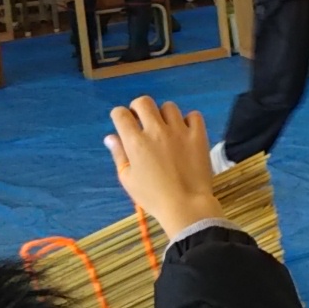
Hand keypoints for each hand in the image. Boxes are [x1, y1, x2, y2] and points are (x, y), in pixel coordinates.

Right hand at [103, 97, 225, 239]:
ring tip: (166, 128)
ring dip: (164, 115)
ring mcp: (179, 131)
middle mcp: (156, 131)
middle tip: (142, 120)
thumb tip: (110, 137)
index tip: (124, 122)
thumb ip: (119, 155)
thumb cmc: (153, 196)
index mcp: (136, 142)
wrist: (186, 205)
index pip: (121, 114)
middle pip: (144, 102)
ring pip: (169, 107)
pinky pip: (194, 115)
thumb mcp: (128, 179)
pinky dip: (189, 120)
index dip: (119, 115)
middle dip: (139, 108)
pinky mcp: (198, 135)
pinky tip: (185, 132)